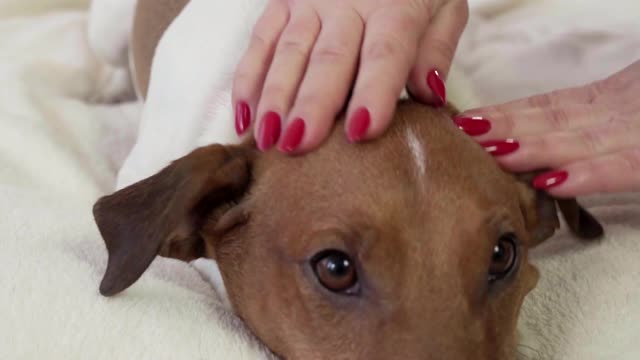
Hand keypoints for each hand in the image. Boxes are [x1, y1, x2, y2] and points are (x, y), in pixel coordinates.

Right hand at [232, 0, 468, 152]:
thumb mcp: (443, 6)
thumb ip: (436, 48)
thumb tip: (429, 94)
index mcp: (394, 7)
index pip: (384, 52)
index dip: (372, 91)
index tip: (362, 131)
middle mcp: (347, 4)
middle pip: (329, 59)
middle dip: (313, 104)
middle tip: (298, 144)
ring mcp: (308, 4)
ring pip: (289, 53)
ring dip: (275, 98)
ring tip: (267, 139)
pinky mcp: (281, 4)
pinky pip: (260, 42)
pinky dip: (248, 79)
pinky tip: (244, 116)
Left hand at [455, 60, 639, 197]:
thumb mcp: (625, 116)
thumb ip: (589, 123)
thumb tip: (540, 146)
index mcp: (606, 102)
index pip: (547, 109)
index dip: (506, 115)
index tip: (465, 121)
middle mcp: (615, 115)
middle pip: (552, 123)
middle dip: (504, 129)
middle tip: (460, 134)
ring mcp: (635, 134)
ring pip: (578, 142)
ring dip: (532, 147)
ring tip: (491, 152)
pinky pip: (623, 169)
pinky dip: (589, 175)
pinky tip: (550, 182)